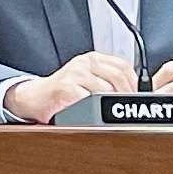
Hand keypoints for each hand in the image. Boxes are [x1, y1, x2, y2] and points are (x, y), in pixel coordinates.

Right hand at [4, 53, 139, 122]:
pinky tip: (92, 114)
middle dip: (126, 96)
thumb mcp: (88, 81)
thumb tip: (138, 92)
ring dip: (110, 105)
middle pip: (118, 77)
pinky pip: (89, 99)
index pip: (123, 66)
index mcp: (93, 59)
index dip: (135, 84)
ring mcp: (75, 74)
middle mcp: (85, 62)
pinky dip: (94, 109)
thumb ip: (109, 82)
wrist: (34, 97)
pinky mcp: (66, 88)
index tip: (137, 98)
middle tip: (126, 110)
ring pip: (106, 89)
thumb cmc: (63, 92)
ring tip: (109, 114)